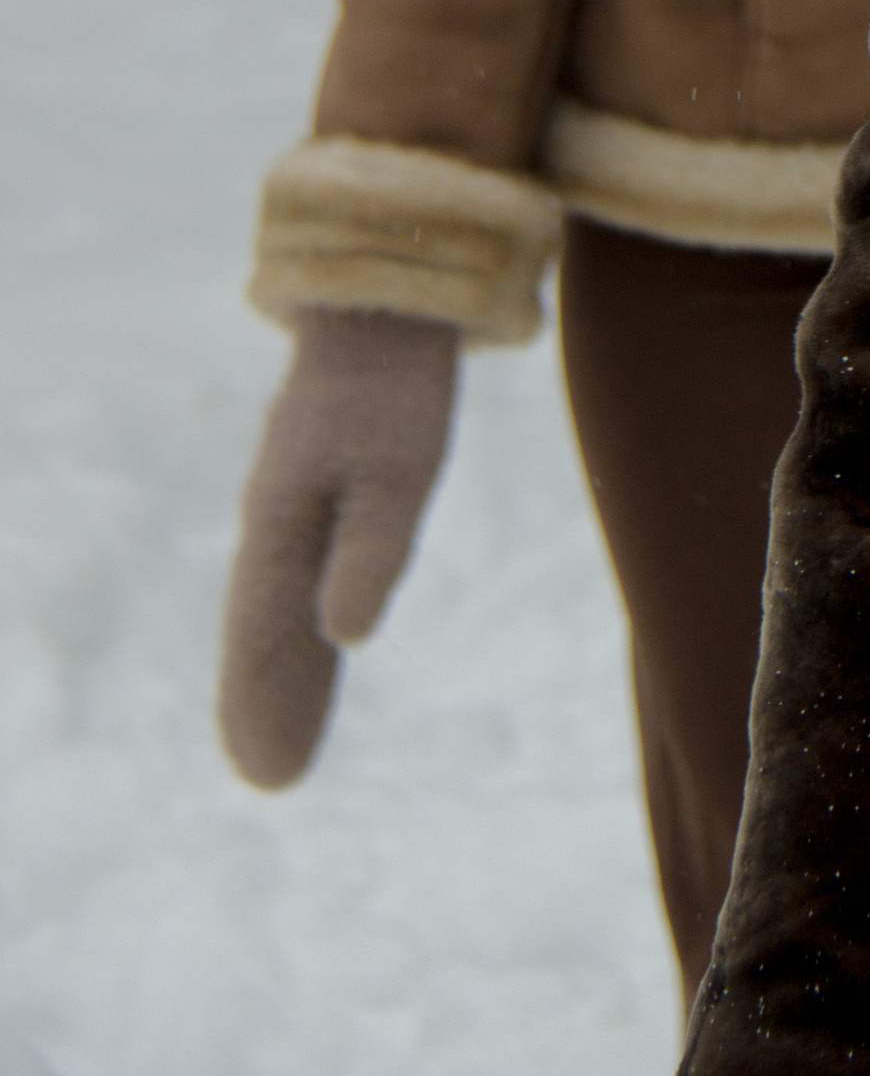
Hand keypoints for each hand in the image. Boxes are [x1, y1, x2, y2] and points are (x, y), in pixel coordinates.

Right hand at [217, 307, 458, 787]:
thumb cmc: (398, 384)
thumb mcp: (399, 468)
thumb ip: (371, 552)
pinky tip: (316, 644)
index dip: (265, 702)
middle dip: (268, 700)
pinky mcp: (327, 481)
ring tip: (284, 739)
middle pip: (268, 629)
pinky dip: (303, 622)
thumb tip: (343, 638)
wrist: (389, 295)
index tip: (265, 777)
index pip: (268, 634)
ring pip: (283, 604)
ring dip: (285, 669)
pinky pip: (304, 572)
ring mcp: (298, 499)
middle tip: (269, 779)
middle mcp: (277, 518)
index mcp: (282, 522)